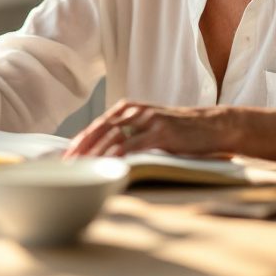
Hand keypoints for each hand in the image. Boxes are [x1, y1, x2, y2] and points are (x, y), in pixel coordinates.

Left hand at [64, 100, 232, 157]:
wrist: (211, 125)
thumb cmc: (179, 132)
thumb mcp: (149, 129)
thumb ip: (128, 136)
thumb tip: (103, 154)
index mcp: (128, 109)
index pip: (96, 126)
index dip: (78, 142)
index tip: (64, 159)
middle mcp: (134, 110)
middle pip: (99, 128)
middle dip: (80, 148)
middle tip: (65, 165)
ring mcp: (148, 119)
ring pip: (114, 135)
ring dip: (95, 152)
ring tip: (81, 167)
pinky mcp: (162, 131)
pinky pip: (135, 143)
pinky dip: (120, 152)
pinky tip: (109, 161)